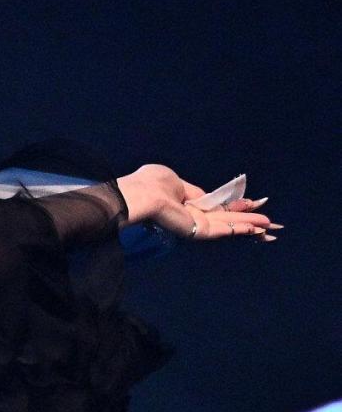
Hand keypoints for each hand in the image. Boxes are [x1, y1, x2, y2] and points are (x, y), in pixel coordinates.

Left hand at [117, 164, 280, 242]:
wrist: (141, 195)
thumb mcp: (175, 180)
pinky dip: (241, 230)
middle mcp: (192, 216)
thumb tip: (207, 197)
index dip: (234, 206)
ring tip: (270, 228)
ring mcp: (195, 225)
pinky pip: (223, 231)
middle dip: (248, 219)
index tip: (253, 203)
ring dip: (250, 226)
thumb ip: (194, 191)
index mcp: (185, 202)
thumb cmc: (151, 183)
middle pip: (225, 219)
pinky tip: (257, 230)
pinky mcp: (196, 231)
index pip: (215, 206)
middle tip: (269, 222)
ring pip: (228, 226)